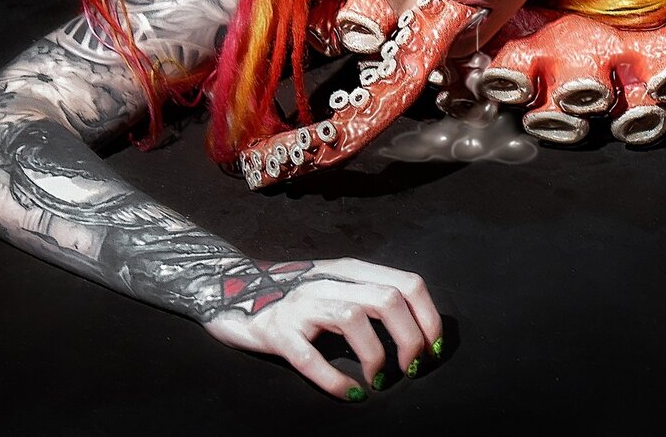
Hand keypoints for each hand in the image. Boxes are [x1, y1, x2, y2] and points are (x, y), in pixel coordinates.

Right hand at [201, 257, 443, 398]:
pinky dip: (335, 380)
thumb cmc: (296, 297)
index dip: (429, 318)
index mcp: (350, 270)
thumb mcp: (338, 286)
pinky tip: (350, 394)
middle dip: (410, 340)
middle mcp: (328, 280)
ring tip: (378, 381)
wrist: (231, 291)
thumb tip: (421, 331)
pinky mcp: (277, 332)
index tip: (434, 350)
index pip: (408, 283)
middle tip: (411, 369)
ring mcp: (301, 305)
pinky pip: (310, 357)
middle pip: (388, 300)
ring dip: (376, 356)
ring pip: (354, 318)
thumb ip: (372, 297)